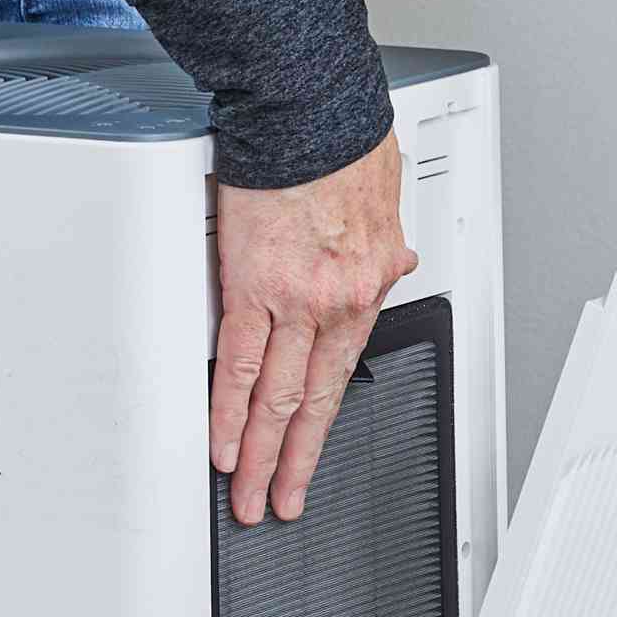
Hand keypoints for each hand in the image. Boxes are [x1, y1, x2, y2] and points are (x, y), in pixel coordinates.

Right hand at [212, 136, 416, 524]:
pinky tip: (222, 443)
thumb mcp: (385, 200)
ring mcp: (296, 302)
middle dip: (292, 461)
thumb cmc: (342, 144)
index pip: (341, 374)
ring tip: (245, 492)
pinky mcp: (252, 285)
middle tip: (276, 504)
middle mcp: (336, 305)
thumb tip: (394, 263)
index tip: (308, 459)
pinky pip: (239, 363)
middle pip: (310, 402)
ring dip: (258, 453)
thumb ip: (383, 245)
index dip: (322, 426)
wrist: (313, 112)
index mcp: (365, 288)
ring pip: (277, 397)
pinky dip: (228, 410)